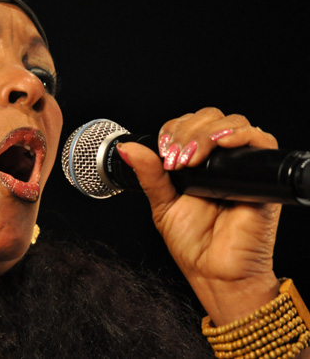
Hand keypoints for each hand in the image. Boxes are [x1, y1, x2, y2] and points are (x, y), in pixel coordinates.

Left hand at [117, 107, 281, 325]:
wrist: (215, 273)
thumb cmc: (193, 244)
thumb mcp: (162, 204)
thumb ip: (149, 174)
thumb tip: (128, 148)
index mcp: (197, 163)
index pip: (189, 124)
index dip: (174, 130)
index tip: (163, 151)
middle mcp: (221, 161)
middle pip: (210, 117)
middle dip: (187, 130)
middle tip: (175, 158)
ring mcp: (242, 167)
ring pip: (232, 123)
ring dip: (206, 133)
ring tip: (191, 158)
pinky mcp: (263, 176)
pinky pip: (262, 141)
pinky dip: (240, 134)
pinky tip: (221, 144)